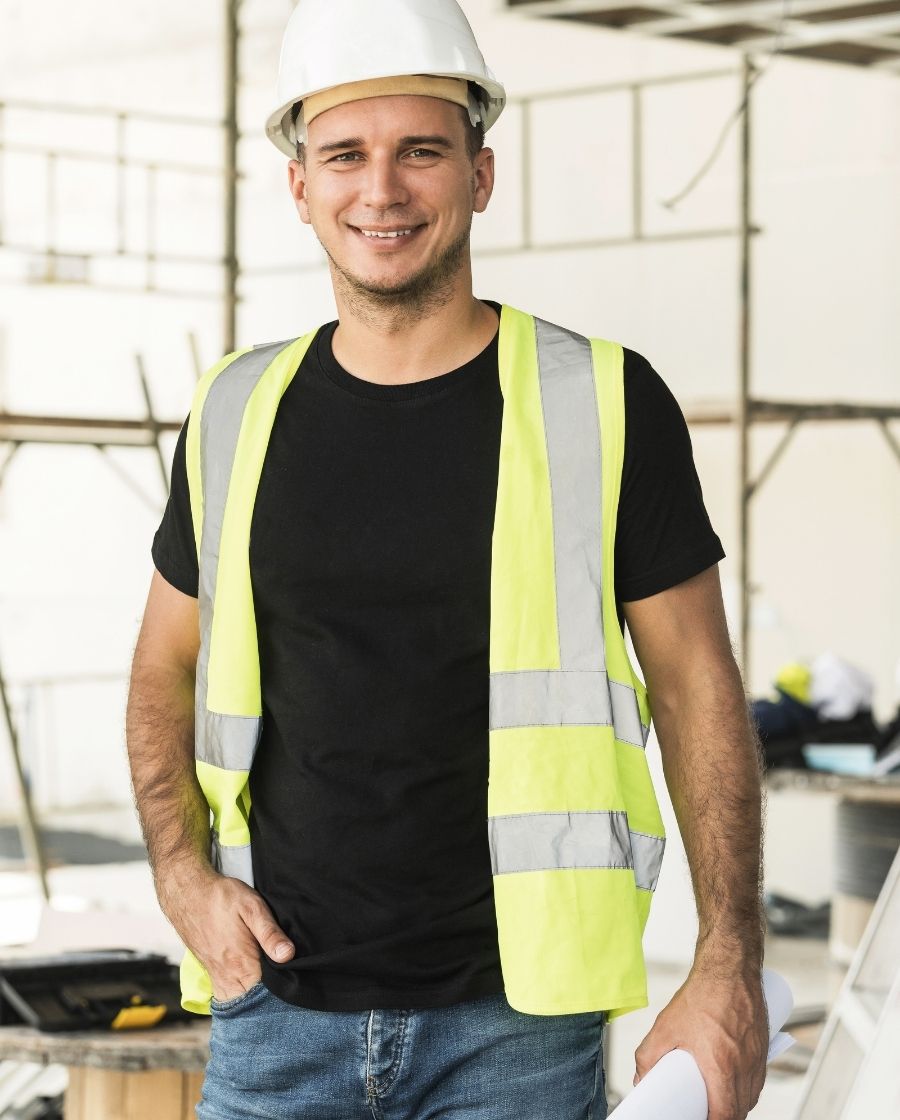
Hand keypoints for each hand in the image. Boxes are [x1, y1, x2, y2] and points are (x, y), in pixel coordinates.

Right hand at [158, 863, 295, 1002]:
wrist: (188, 894)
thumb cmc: (222, 898)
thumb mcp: (252, 907)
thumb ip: (270, 932)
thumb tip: (288, 955)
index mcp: (242, 964)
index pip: (267, 996)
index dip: (284, 995)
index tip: (296, 989)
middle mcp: (228, 977)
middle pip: (253, 1004)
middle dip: (271, 1002)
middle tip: (287, 990)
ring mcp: (217, 978)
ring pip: (239, 1003)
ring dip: (255, 1000)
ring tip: (272, 990)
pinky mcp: (211, 974)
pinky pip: (227, 996)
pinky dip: (240, 996)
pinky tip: (252, 986)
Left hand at [633, 965, 767, 1119]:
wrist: (730, 967)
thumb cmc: (703, 994)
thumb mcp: (666, 1026)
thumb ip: (649, 1055)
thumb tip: (642, 1078)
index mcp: (722, 1066)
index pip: (724, 1114)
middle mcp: (744, 1067)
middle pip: (739, 1110)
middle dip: (723, 1117)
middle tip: (703, 1112)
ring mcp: (757, 1058)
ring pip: (750, 1097)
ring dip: (735, 1105)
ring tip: (716, 1102)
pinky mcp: (763, 1048)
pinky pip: (757, 1080)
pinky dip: (745, 1089)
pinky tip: (732, 1084)